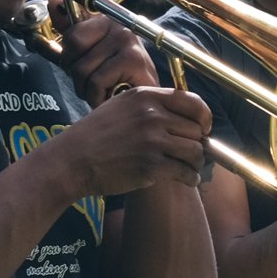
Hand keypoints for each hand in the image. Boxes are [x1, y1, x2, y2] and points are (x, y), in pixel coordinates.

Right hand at [44, 86, 211, 200]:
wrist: (72, 160)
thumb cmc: (95, 136)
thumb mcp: (120, 107)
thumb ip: (149, 106)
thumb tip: (182, 116)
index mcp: (146, 97)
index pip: (193, 102)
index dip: (204, 118)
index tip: (203, 129)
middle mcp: (152, 116)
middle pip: (196, 129)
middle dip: (198, 144)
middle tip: (193, 154)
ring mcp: (152, 141)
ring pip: (195, 151)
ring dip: (196, 163)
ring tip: (191, 169)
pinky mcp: (151, 166)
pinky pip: (185, 172)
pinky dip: (190, 178)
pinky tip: (186, 180)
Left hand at [53, 7, 157, 104]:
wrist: (145, 101)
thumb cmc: (115, 78)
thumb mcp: (88, 52)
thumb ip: (70, 28)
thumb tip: (54, 0)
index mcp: (106, 20)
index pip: (71, 34)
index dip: (69, 56)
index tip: (83, 64)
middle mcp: (118, 24)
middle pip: (73, 47)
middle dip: (75, 72)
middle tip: (92, 81)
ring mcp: (127, 40)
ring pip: (82, 68)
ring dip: (86, 89)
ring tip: (103, 90)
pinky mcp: (133, 60)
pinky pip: (96, 81)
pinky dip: (97, 96)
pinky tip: (110, 96)